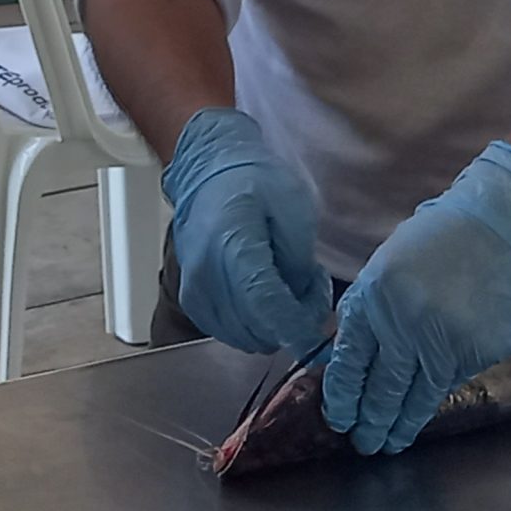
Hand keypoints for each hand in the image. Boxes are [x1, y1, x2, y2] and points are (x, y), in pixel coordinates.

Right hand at [160, 108, 334, 353]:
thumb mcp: (294, 208)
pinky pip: (228, 333)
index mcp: (232, 245)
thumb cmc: (254, 181)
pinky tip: (262, 299)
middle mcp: (206, 274)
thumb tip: (300, 304)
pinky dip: (251, 327)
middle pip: (257, 331)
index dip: (298, 331)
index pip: (267, 307)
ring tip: (285, 289)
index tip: (321, 337)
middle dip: (291, 323)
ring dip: (272, 327)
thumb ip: (299, 263)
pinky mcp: (190, 300)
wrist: (208, 171)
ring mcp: (193, 290)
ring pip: (244, 339)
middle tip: (308, 290)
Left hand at [320, 141, 510, 453]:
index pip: (350, 361)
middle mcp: (408, 325)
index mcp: (376, 298)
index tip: (338, 418)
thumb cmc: (440, 239)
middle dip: (372, 422)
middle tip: (364, 445)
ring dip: (403, 424)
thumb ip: (367, 311)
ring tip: (392, 443)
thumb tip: (348, 356)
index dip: (343, 396)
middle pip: (384, 388)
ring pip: (420, 396)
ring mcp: (448, 342)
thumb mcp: (387, 264)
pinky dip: (439, 392)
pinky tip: (429, 404)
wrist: (506, 227)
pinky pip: (454, 379)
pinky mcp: (483, 353)